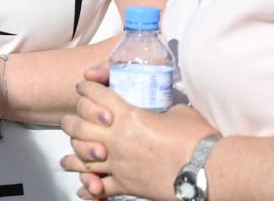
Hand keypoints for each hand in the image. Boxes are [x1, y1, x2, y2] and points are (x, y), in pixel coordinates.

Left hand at [60, 65, 216, 200]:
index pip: (96, 95)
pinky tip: (83, 187)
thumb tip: (163, 111)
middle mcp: (116, 139)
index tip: (83, 87)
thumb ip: (162, 110)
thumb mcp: (178, 112)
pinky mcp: (126, 185)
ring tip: (67, 157)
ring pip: (82, 158)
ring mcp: (118, 164)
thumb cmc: (196, 139)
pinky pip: (99, 187)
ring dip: (73, 155)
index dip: (86, 88)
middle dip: (72, 121)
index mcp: (127, 115)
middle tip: (72, 119)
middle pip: (79, 126)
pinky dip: (89, 187)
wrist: (206, 170)